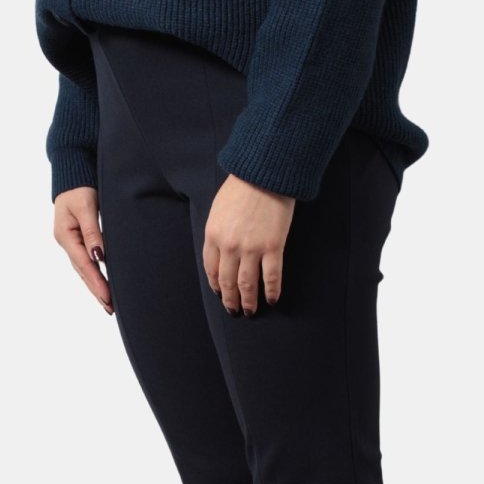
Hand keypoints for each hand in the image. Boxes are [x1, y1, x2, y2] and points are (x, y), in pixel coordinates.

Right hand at [53, 186, 113, 314]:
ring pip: (84, 270)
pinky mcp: (77, 240)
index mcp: (65, 235)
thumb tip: (99, 256)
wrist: (72, 174)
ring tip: (107, 304)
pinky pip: (86, 263)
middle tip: (110, 309)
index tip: (108, 297)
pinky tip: (102, 286)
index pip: (84, 264)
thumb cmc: (79, 187)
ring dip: (95, 287)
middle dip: (96, 291)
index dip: (97, 282)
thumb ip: (92, 230)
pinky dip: (94, 276)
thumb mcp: (86, 206)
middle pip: (83, 272)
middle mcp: (66, 242)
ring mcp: (71, 242)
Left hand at [203, 175, 295, 316]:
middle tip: (234, 310)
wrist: (265, 172)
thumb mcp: (218, 209)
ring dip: (248, 302)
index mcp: (213, 236)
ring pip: (247, 285)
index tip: (220, 293)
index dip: (216, 285)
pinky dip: (272, 291)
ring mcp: (251, 249)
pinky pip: (272, 277)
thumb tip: (222, 251)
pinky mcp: (273, 248)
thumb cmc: (242, 186)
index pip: (211, 270)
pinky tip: (272, 299)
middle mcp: (229, 247)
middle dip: (230, 300)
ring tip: (250, 312)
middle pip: (228, 282)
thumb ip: (217, 231)